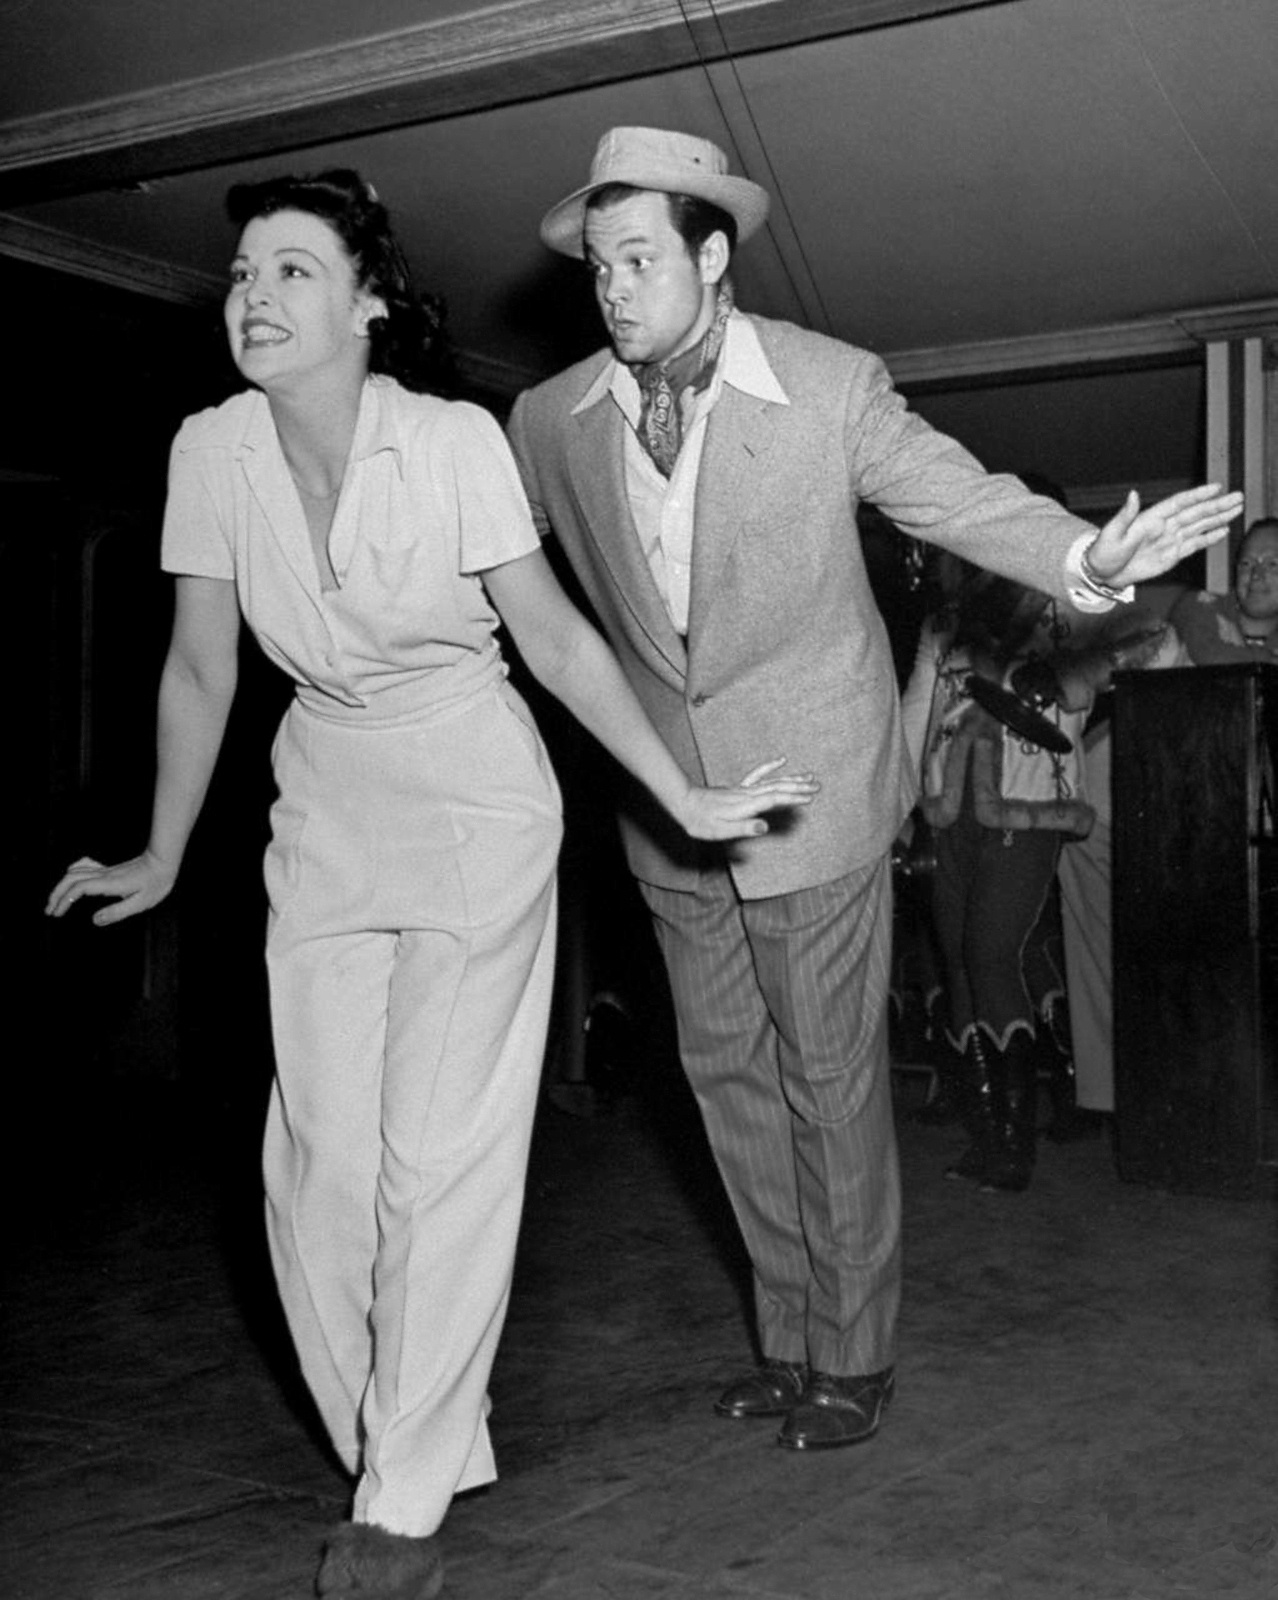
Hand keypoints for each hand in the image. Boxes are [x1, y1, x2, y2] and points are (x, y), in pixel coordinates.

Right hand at [45, 852, 177, 926]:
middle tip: (49, 911)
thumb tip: (94, 920)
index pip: (78, 889)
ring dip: (61, 885)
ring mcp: (105, 870)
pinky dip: (72, 872)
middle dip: (56, 894)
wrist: (163, 862)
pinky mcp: (108, 869)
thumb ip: (117, 912)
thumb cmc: (155, 883)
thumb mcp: (140, 903)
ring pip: (74, 872)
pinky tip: (69, 878)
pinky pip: (84, 866)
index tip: (57, 914)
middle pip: (70, 879)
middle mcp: (103, 875)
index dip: (64, 901)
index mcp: (109, 884)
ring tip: (54, 900)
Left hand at [675, 758, 818, 840]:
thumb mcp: (721, 830)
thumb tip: (765, 826)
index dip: (793, 798)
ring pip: (772, 781)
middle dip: (799, 787)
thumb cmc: (701, 821)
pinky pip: (758, 775)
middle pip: (777, 788)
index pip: (774, 799)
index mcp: (745, 805)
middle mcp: (747, 795)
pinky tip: (782, 761)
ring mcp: (744, 790)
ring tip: (810, 776)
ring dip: (791, 779)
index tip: (810, 797)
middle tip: (818, 786)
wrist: (684, 803)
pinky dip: (771, 767)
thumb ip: (744, 828)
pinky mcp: (739, 789)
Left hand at [1087, 484, 1242, 588]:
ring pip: (1199, 526)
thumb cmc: (1104, 552)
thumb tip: (1132, 494)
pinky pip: (1194, 544)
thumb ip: (1126, 515)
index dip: (1198, 495)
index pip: (1179, 503)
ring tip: (1236, 509)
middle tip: (1238, 497)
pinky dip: (1209, 538)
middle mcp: (1164, 526)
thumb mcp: (1112, 533)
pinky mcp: (1172, 554)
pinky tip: (1222, 530)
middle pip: (1195, 513)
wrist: (1102, 573)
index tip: (1216, 487)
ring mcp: (1169, 539)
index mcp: (1151, 518)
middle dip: (1217, 505)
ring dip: (1218, 518)